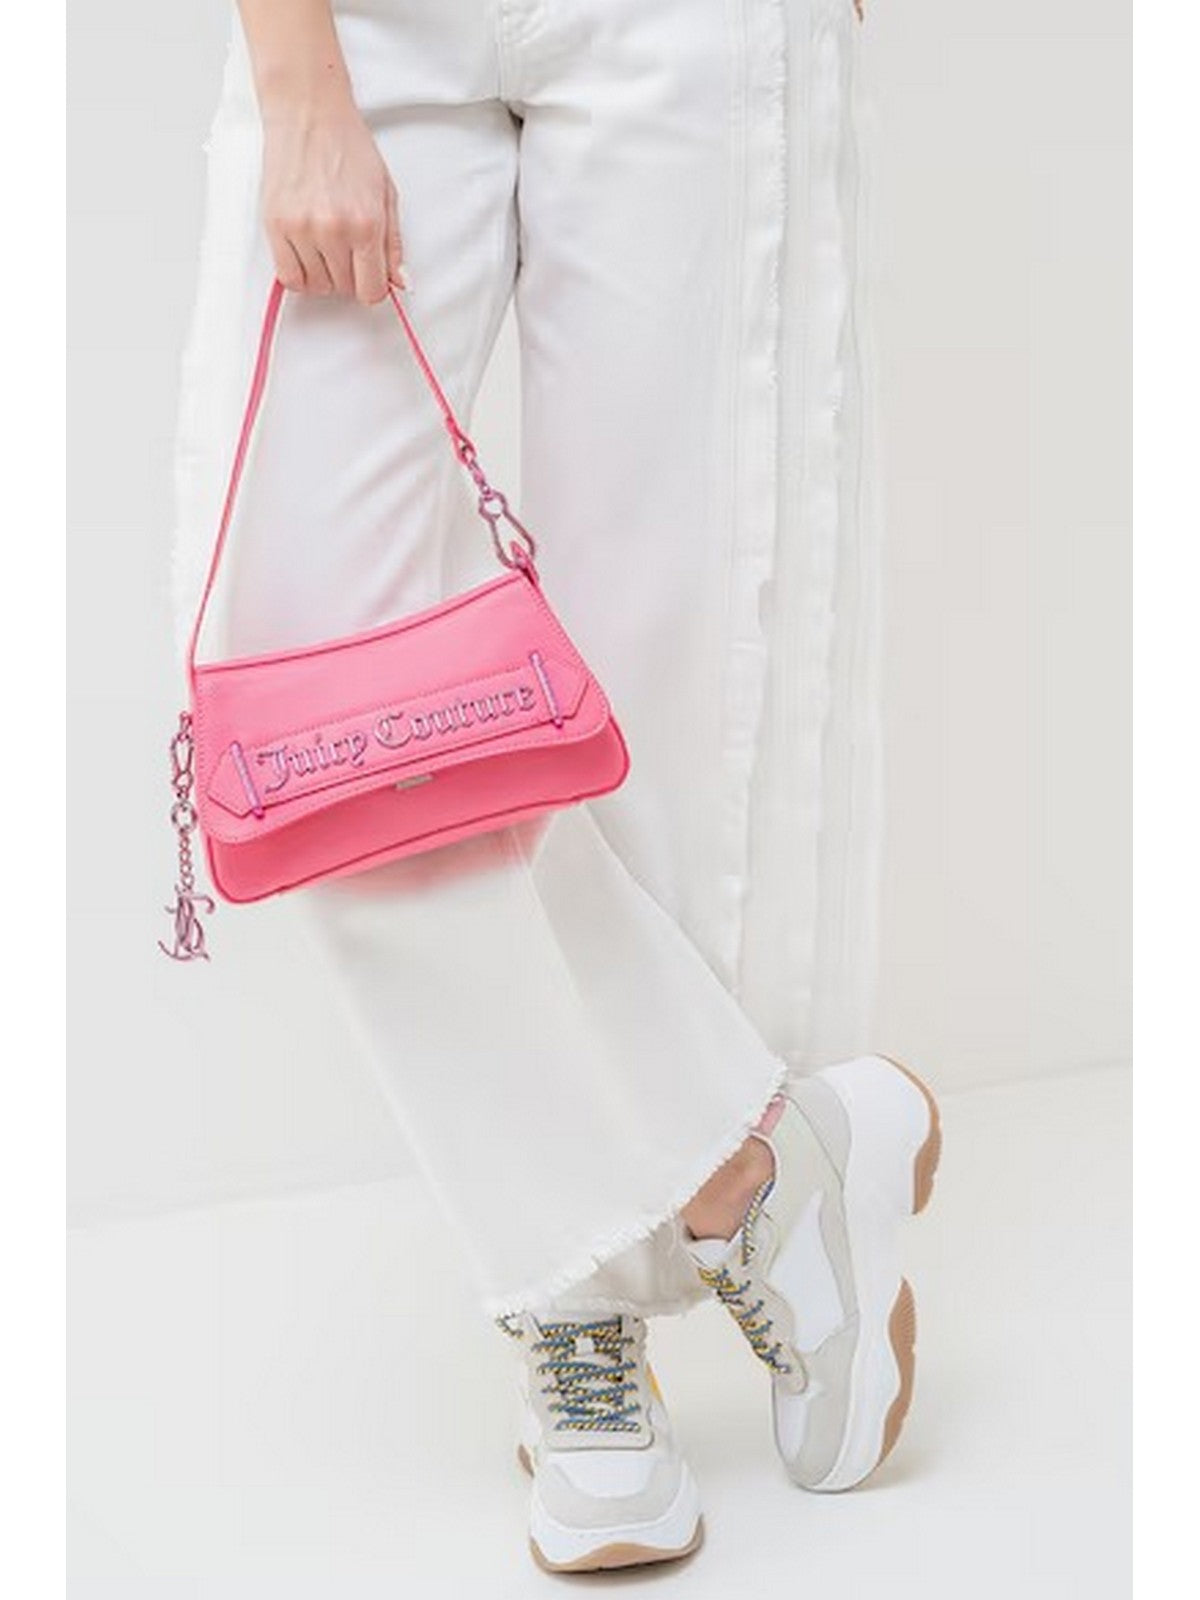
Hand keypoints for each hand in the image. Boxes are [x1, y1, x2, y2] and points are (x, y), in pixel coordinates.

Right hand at [260, 99, 405, 304]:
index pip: (372, 290)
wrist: (309, 113)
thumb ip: (393, 243)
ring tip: (324, 245)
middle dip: (348, 275)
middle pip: (344, 289)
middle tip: (345, 248)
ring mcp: (302, 229)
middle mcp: (335, 230)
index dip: (372, 287)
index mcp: (367, 223)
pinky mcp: (275, 225)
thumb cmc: (348, 146)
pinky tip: (305, 255)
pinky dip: (298, 274)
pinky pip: (288, 277)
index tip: (368, 275)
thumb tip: (400, 282)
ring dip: (323, 274)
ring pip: (316, 286)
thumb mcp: (385, 192)